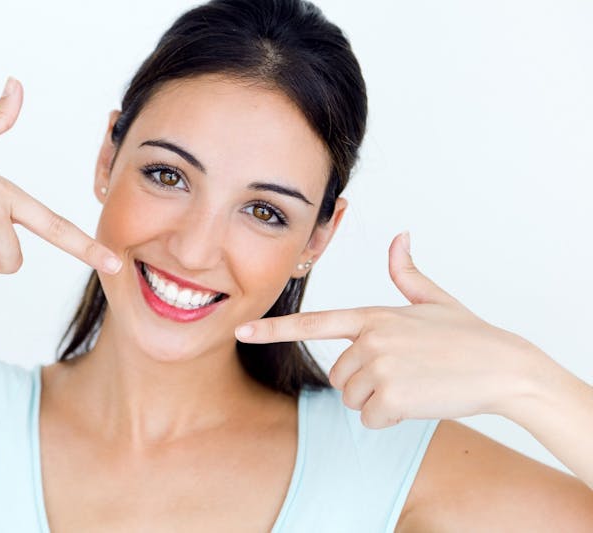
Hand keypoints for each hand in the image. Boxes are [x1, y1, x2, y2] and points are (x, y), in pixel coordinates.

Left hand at [235, 232, 545, 427]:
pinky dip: (391, 417)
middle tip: (402, 372)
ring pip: (352, 398)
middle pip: (338, 375)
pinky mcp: (391, 396)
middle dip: (363, 381)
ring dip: (377, 399)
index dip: (274, 329)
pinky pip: (370, 418)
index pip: (313, 322)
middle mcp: (369, 338)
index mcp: (372, 315)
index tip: (241, 332)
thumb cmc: (468, 335)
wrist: (504, 367)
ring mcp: (379, 367)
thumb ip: (406, 273)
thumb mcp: (433, 300)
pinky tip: (418, 401)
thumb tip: (399, 236)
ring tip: (413, 383)